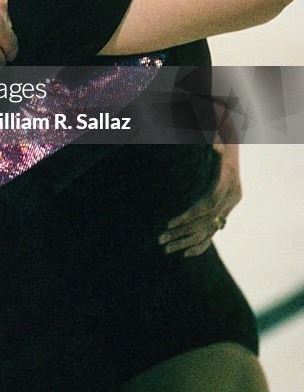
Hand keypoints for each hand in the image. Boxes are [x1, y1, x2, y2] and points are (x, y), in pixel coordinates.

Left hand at [158, 140, 240, 257]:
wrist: (232, 142)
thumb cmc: (218, 138)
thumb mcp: (216, 138)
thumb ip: (215, 143)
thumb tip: (214, 143)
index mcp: (228, 180)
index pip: (208, 204)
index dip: (189, 215)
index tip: (169, 222)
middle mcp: (232, 196)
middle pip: (206, 221)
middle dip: (183, 231)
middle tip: (160, 240)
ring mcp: (230, 205)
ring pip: (209, 231)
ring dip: (187, 241)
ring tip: (166, 249)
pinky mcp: (225, 211)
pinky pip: (214, 232)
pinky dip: (201, 244)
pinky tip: (185, 253)